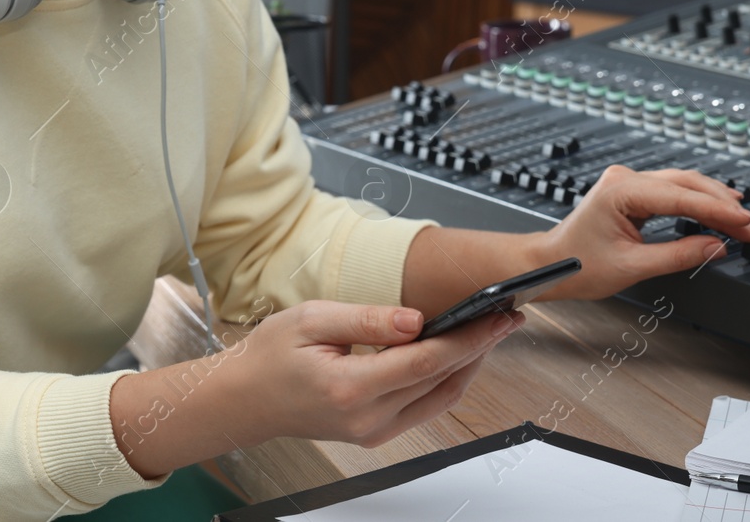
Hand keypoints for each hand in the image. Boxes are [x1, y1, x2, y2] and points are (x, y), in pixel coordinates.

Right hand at [217, 300, 523, 449]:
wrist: (245, 399)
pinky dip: (445, 380)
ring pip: (440, 399)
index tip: (496, 316)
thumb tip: (415, 319)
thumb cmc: (269, 356)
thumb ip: (366, 319)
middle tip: (504, 317)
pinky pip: (424, 408)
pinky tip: (453, 355)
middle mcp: (367, 417)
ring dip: (468, 366)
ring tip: (487, 332)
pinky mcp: (375, 433)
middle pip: (442, 382)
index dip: (469, 337)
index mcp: (350, 387)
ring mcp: (372, 431)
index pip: (426, 361)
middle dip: (479, 347)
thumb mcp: (310, 319)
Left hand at [534, 164, 749, 299]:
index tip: (747, 223)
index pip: (681, 196)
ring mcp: (627, 182)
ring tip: (743, 223)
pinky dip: (697, 202)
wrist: (552, 263)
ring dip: (714, 202)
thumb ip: (678, 256)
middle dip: (722, 206)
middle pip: (686, 184)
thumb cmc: (579, 265)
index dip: (718, 210)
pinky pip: (672, 191)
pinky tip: (719, 212)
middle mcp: (624, 179)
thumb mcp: (633, 267)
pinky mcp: (632, 191)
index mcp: (620, 191)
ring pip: (682, 184)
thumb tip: (717, 247)